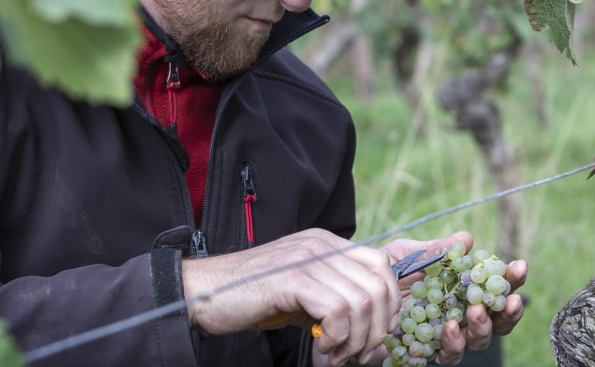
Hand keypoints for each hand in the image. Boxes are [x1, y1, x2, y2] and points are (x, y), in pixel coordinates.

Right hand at [181, 228, 400, 365]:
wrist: (205, 292)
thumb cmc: (255, 298)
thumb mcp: (305, 293)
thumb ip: (337, 298)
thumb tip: (376, 327)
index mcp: (327, 243)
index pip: (381, 264)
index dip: (389, 302)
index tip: (375, 332)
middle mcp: (321, 244)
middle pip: (378, 285)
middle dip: (376, 328)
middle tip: (356, 352)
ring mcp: (307, 258)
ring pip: (361, 301)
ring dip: (355, 338)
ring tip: (336, 353)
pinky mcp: (292, 278)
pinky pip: (337, 310)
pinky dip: (336, 336)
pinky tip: (321, 344)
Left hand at [379, 231, 528, 365]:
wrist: (348, 300)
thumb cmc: (380, 276)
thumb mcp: (404, 256)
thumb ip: (433, 251)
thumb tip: (467, 237)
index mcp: (459, 290)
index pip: (494, 287)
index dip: (511, 279)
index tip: (519, 266)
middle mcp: (458, 317)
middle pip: (496, 321)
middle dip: (506, 312)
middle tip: (507, 300)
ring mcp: (444, 339)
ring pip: (476, 342)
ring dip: (482, 328)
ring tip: (475, 311)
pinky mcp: (425, 356)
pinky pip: (445, 357)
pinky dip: (452, 344)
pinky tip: (448, 328)